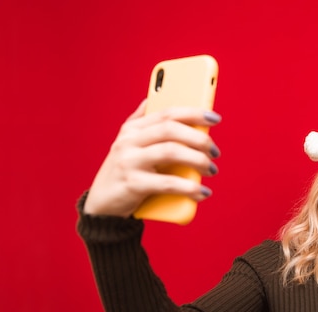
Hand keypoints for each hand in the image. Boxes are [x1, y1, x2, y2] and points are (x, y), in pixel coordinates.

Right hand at [84, 100, 221, 216]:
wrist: (102, 207)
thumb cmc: (124, 174)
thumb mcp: (129, 145)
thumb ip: (140, 123)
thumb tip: (152, 99)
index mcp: (132, 129)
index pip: (166, 113)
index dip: (193, 112)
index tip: (215, 118)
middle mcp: (129, 141)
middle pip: (171, 130)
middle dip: (199, 138)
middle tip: (215, 152)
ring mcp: (129, 162)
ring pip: (171, 152)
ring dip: (198, 160)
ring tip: (211, 170)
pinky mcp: (132, 184)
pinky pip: (167, 183)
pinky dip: (189, 188)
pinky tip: (202, 192)